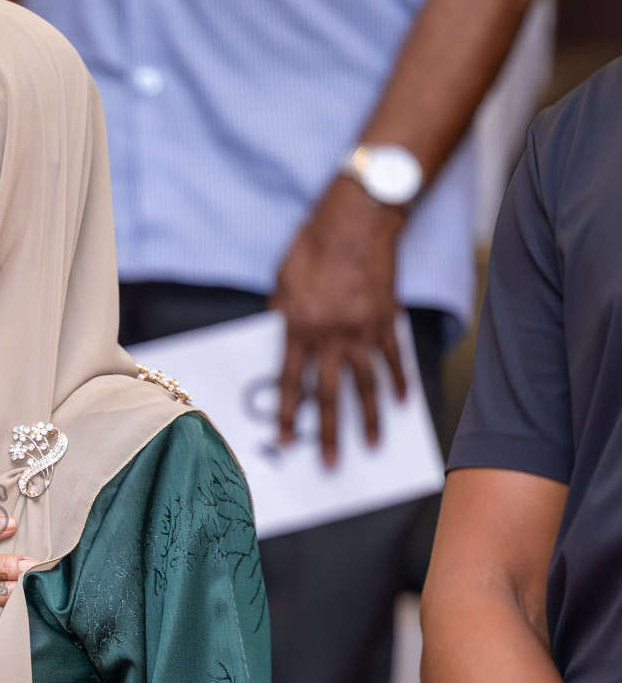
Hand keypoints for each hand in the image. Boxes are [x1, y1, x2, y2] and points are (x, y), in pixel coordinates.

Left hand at [270, 176, 408, 465]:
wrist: (358, 220)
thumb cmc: (313, 246)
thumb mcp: (281, 281)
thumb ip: (281, 316)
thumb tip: (280, 344)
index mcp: (297, 328)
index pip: (289, 383)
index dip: (288, 415)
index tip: (287, 441)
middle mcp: (330, 335)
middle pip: (328, 394)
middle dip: (327, 432)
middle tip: (329, 462)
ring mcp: (362, 330)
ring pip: (366, 385)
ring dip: (369, 419)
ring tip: (372, 445)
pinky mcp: (387, 320)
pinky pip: (394, 358)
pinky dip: (399, 382)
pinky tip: (401, 403)